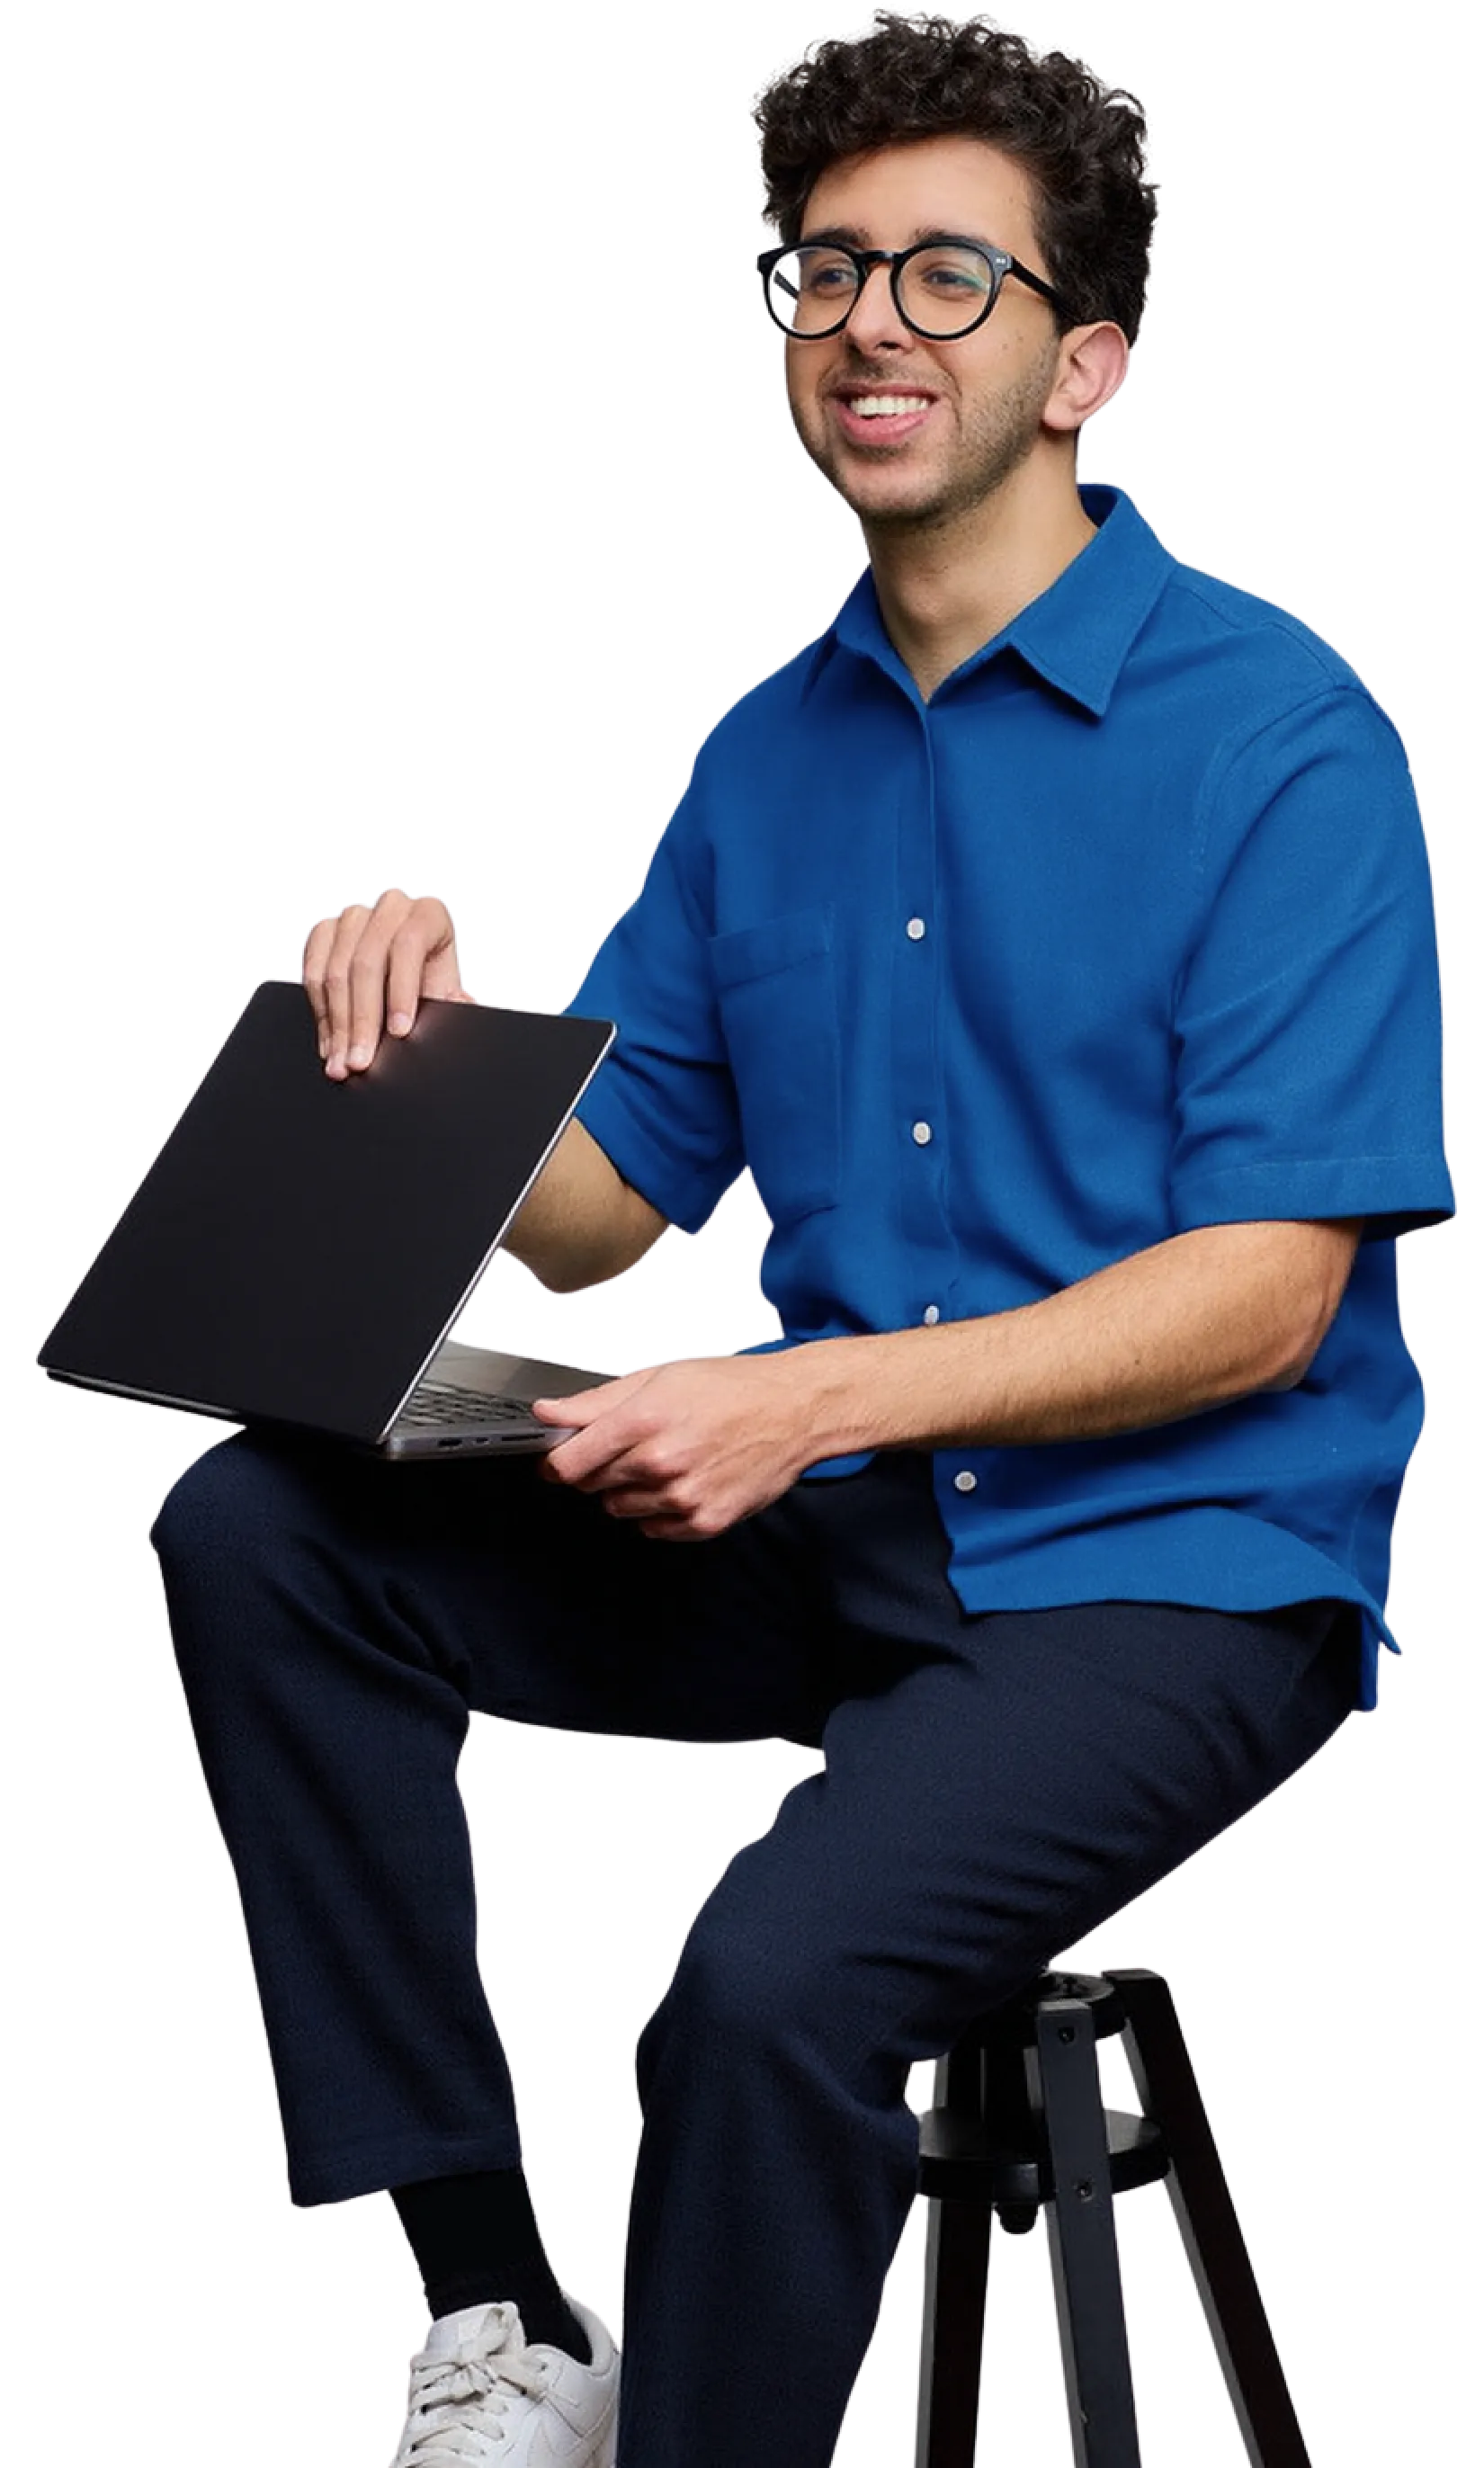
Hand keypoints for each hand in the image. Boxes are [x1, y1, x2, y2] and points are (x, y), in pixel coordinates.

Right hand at [300, 886, 477, 1077]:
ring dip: (336, 1025)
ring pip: (335, 972)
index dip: (402, 992)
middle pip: (366, 963)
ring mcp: (354, 918)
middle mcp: (389, 909)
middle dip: (362, 1021)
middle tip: (361, 1060)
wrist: (409, 974)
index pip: (408, 945)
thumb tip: (453, 1014)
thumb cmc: (432, 981)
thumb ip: (450, 1002)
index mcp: (427, 914)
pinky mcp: (326, 932)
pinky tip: (330, 1043)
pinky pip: (311, 972)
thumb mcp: (447, 990)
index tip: (399, 1032)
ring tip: (343, 1061)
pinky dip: (320, 1013)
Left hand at [532, 1355, 812, 1540]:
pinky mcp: (704, 1523)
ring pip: (621, 1508)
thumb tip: (547, 1413)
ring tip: (667, 1460)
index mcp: (643, 1421)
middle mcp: (660, 1463)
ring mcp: (683, 1498)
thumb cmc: (730, 1389)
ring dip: (631, 1490)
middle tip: (634, 1445)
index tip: (559, 1458)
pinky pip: (654, 1528)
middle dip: (600, 1467)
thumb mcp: (659, 1379)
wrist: (793, 1412)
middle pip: (591, 1486)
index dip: (556, 1461)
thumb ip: (596, 1402)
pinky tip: (685, 1481)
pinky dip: (660, 1511)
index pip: (568, 1464)